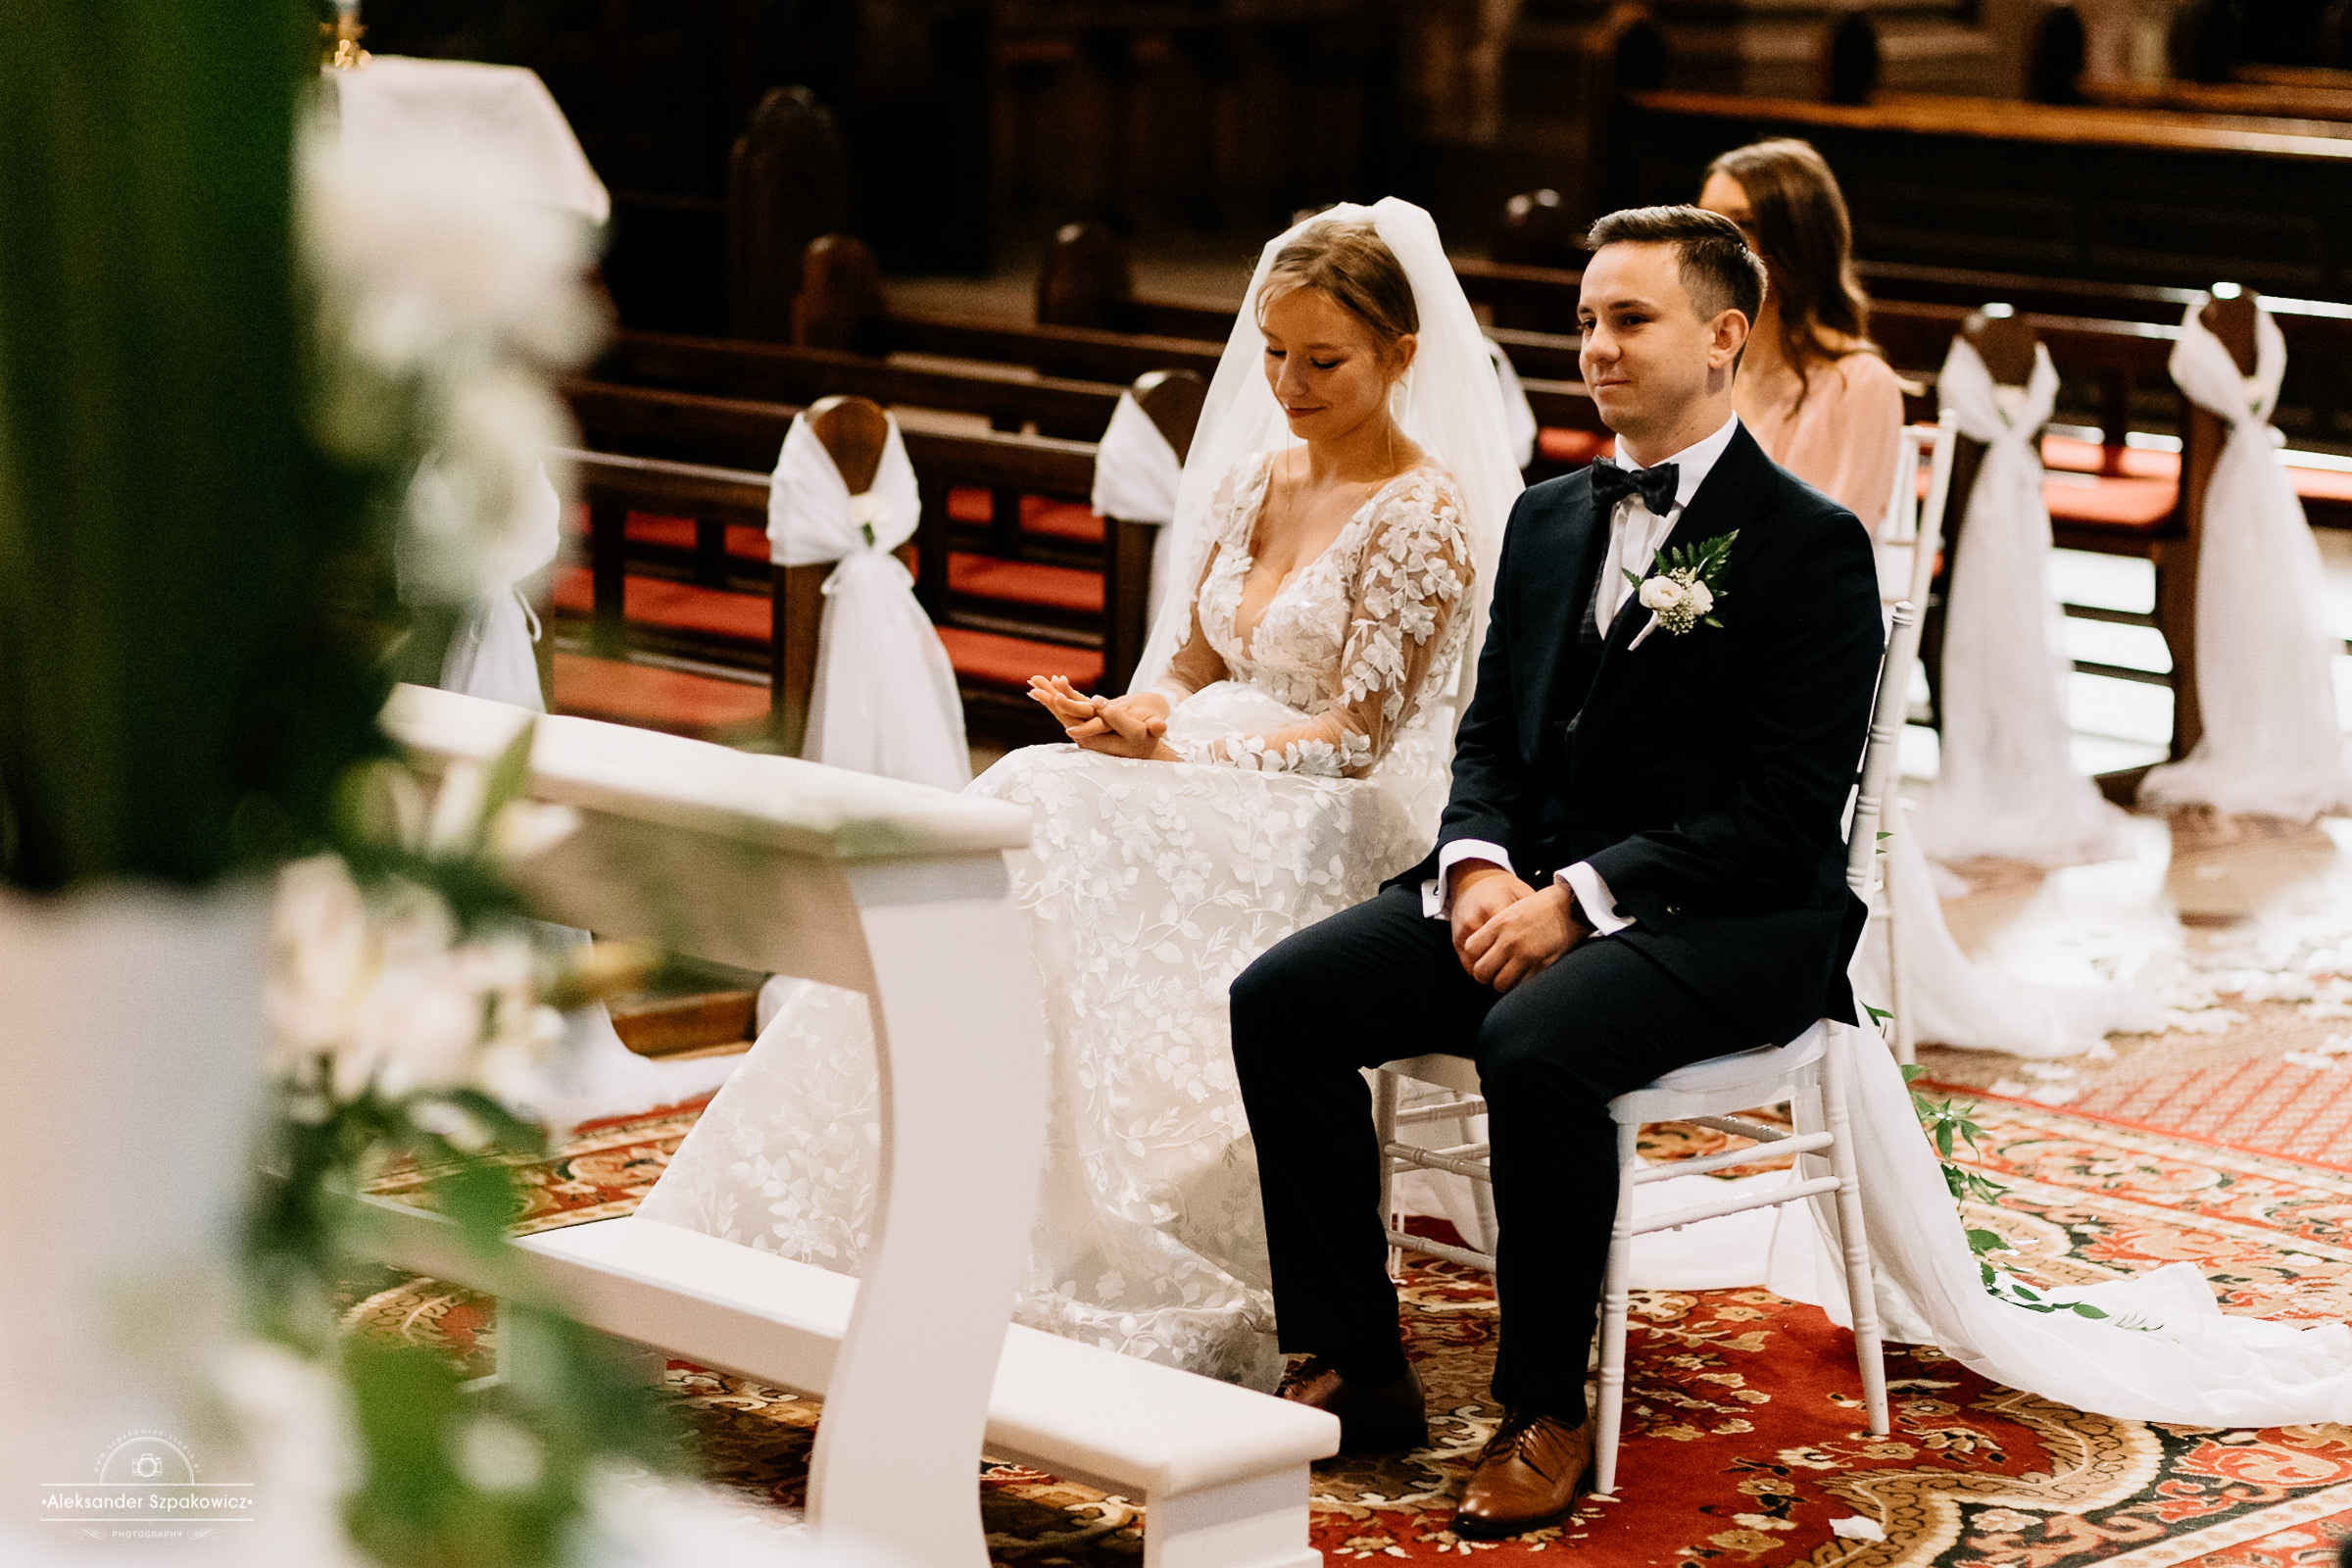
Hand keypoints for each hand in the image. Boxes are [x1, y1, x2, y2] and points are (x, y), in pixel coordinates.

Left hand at [1027, 677, 1174, 758]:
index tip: (1073, 698)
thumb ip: (1155, 728)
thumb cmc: (1149, 739)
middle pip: (1071, 718)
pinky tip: (1049, 680)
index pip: (1096, 726)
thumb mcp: (1154, 734)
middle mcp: (1093, 737)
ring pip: (1065, 711)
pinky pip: (1068, 706)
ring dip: (1048, 696)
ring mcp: (1086, 729)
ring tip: (1033, 680)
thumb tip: (1160, 725)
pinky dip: (1058, 693)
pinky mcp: (1084, 721)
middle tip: (1036, 691)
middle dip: (1054, 703)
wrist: (1139, 748)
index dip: (1088, 712)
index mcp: (1107, 741)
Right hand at [1448, 862, 1532, 968]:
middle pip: (1490, 961)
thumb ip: (1534, 913)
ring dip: (1493, 973)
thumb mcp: (1522, 894)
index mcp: (1494, 908)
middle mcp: (1476, 921)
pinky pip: (1468, 964)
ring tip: (1508, 971)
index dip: (1523, 957)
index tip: (1534, 960)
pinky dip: (1481, 969)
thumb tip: (1555, 932)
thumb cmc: (1502, 889)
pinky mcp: (1456, 939)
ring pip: (1477, 967)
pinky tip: (1495, 967)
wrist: (1472, 881)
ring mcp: (1464, 932)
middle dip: (1506, 972)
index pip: (1509, 944)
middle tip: (1521, 973)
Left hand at [1461, 880, 1588, 992]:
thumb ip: (1495, 929)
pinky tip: (1526, 976)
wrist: (1572, 907)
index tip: (1483, 957)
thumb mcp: (1512, 909)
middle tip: (1495, 971)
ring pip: (1500, 984)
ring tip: (1511, 975)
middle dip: (1486, 975)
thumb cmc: (1542, 907)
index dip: (1475, 956)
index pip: (1470, 948)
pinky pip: (1521, 986)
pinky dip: (1521, 985)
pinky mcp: (1541, 966)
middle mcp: (1509, 941)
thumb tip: (1480, 950)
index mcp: (1499, 923)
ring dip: (1504, 982)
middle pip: (1481, 972)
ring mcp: (1525, 955)